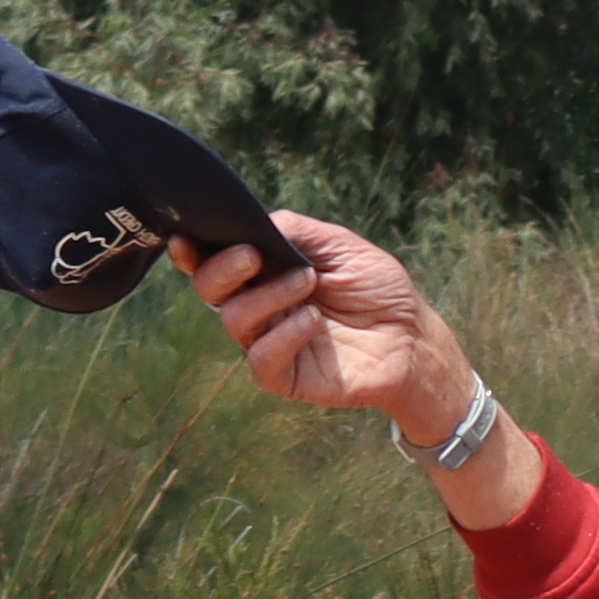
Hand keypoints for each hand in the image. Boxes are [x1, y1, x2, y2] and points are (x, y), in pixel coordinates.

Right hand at [176, 214, 467, 437]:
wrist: (412, 335)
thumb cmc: (377, 288)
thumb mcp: (339, 245)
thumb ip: (295, 231)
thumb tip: (256, 223)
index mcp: (264, 272)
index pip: (214, 262)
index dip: (193, 252)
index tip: (186, 239)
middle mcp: (259, 306)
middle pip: (210, 289)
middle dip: (223, 269)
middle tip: (253, 256)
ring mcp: (269, 341)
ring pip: (234, 320)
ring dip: (268, 295)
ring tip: (308, 283)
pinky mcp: (285, 376)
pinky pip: (261, 359)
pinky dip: (283, 335)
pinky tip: (313, 321)